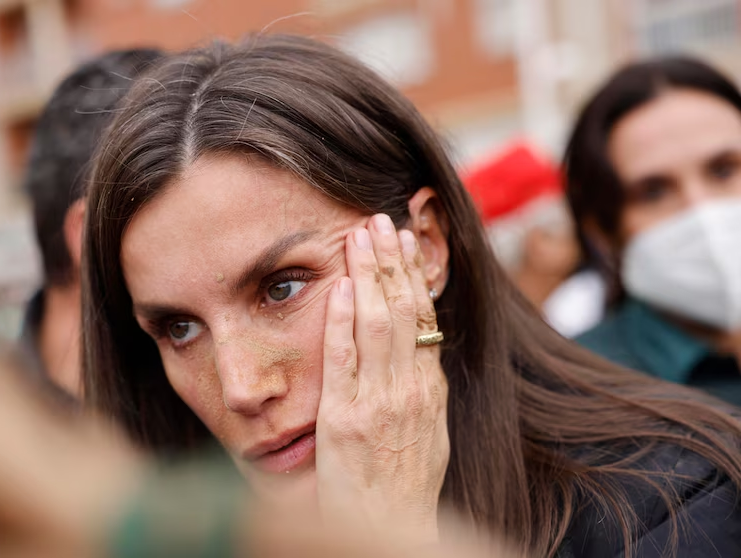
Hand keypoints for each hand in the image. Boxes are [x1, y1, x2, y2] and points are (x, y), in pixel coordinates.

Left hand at [315, 213, 449, 539]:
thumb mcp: (429, 434)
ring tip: (362, 235)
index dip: (413, 275)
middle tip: (380, 219)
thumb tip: (421, 353)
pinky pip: (343, 359)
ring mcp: (379, 402)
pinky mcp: (346, 418)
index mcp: (429, 390)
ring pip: (378, 324)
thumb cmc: (404, 486)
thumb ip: (423, 391)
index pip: (424, 318)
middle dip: (391, 261)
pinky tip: (338, 287)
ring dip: (369, 275)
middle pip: (403, 310)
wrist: (390, 530)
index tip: (406, 241)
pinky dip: (341, 320)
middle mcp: (409, 389)